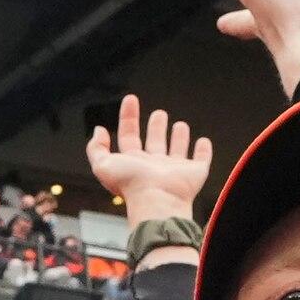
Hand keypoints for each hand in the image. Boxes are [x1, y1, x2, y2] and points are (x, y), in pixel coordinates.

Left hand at [84, 95, 214, 230]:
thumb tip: (99, 131)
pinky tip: (203, 141)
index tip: (131, 100)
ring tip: (180, 124)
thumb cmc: (131, 185)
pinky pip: (201, 160)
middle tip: (159, 113)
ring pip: (177, 150)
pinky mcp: (194, 172)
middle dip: (156, 127)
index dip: (128, 117)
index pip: (129, 135)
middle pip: (154, 142)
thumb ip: (96, 148)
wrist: (158, 200)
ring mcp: (174, 169)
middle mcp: (154, 166)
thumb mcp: (102, 165)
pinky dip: (204, 151)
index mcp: (133, 163)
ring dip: (178, 137)